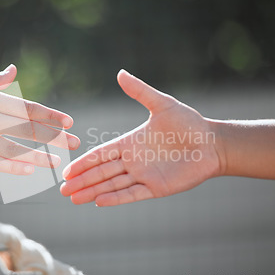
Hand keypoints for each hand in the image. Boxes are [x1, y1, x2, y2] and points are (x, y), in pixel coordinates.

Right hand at [60, 70, 221, 205]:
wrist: (212, 143)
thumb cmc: (189, 123)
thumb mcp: (162, 104)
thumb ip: (140, 91)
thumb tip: (120, 72)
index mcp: (130, 143)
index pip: (100, 154)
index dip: (83, 162)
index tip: (66, 170)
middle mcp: (133, 161)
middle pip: (101, 172)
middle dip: (82, 181)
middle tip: (62, 190)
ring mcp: (143, 175)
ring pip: (112, 185)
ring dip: (92, 191)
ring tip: (73, 199)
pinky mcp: (156, 188)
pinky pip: (132, 194)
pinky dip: (115, 198)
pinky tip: (99, 202)